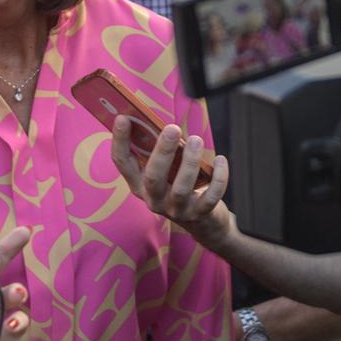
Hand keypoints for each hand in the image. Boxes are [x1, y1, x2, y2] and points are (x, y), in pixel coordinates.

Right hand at [109, 118, 232, 251]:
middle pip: (152, 177)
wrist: (203, 222)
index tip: (122, 118)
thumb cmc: (180, 186)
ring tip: (196, 140)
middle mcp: (153, 199)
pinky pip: (210, 197)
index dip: (120, 140)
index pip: (122, 162)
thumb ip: (161, 152)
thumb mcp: (165, 171)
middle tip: (172, 128)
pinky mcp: (198, 214)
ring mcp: (176, 209)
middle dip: (162, 151)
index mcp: (139, 184)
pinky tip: (220, 160)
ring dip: (189, 162)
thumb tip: (163, 124)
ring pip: (181, 188)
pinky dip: (218, 178)